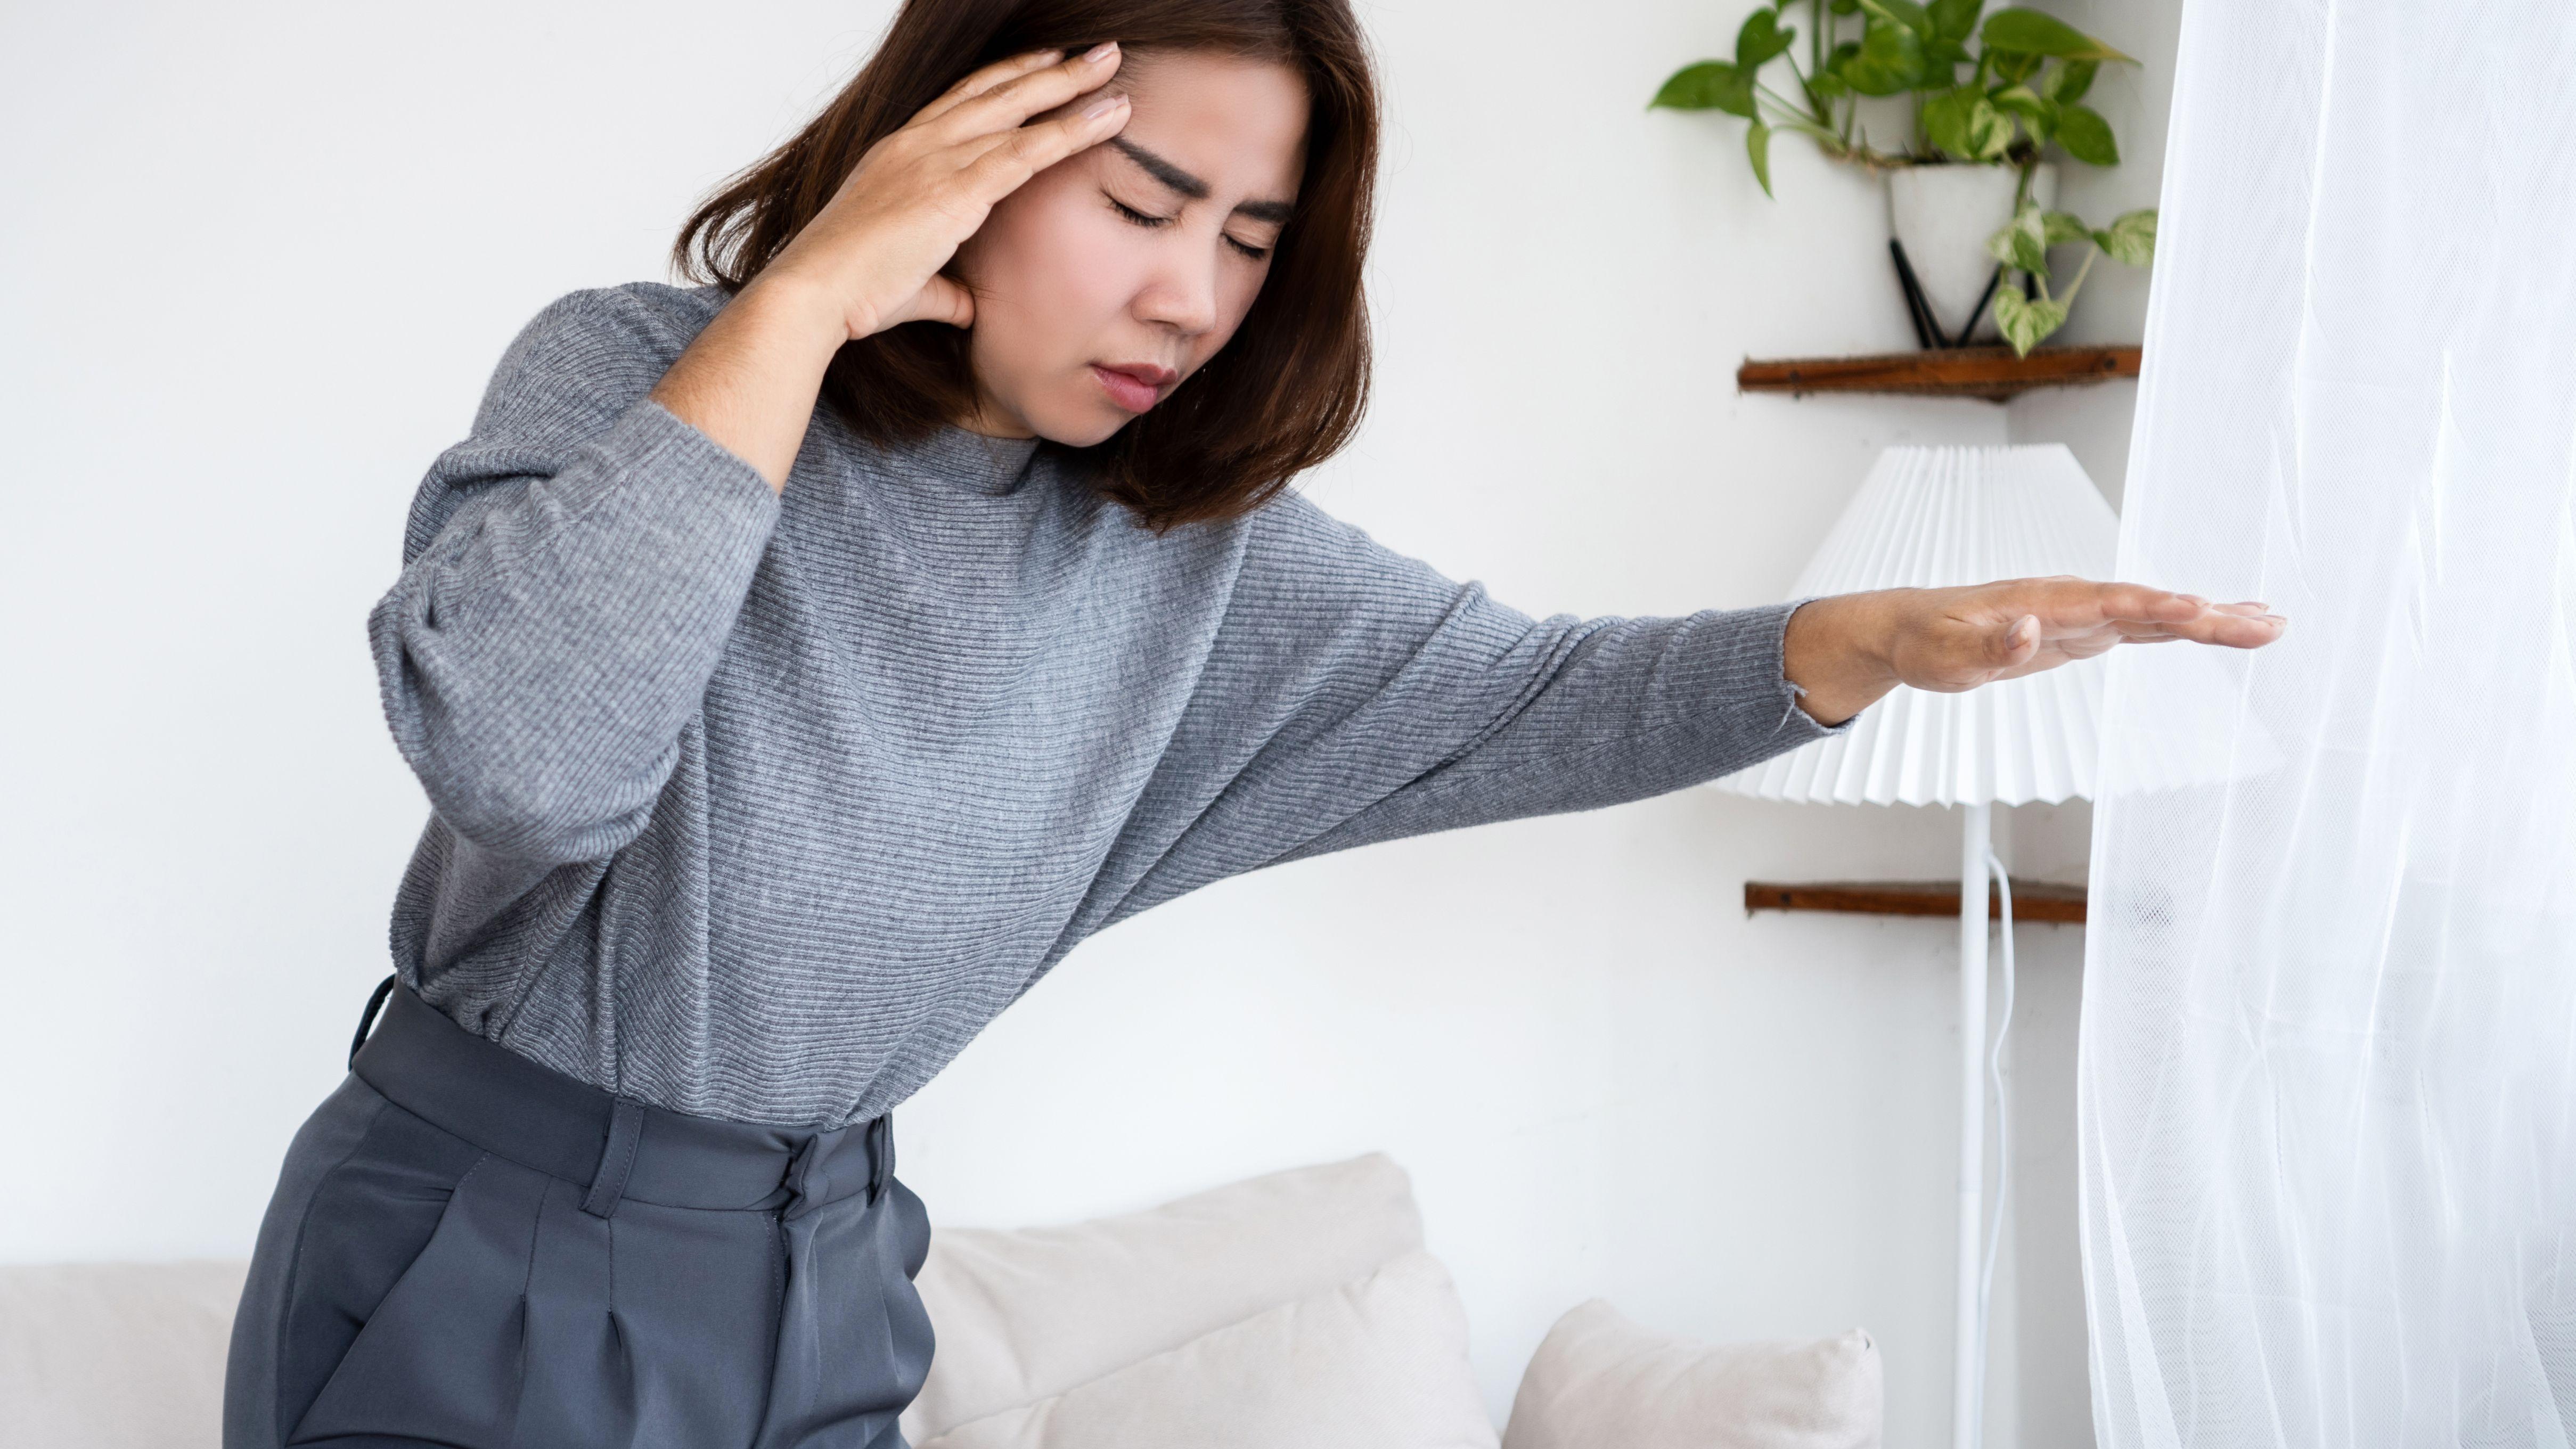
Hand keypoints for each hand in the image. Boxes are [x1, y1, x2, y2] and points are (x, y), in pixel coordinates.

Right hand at [759, 42, 1132, 340]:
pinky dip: (1071, 130)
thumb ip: (946, 289)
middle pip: (994, 92)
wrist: (813, 293)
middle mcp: (916, 145)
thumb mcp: (908, 283)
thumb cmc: (849, 293)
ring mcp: (934, 160)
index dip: (1005, 81)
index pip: (960, 103)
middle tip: (1092, 52)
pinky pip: (1026, 152)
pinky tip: (1107, 116)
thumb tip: (968, 305)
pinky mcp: (954, 189)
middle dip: (1047, 69)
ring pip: (1016, 111)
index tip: (1042, 65)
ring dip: (1070, 87)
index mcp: (898, 156)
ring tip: (1112, 65)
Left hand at [1781, 576, 2287, 726]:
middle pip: (2151, 606)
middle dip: (2209, 616)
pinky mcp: (2083, 632)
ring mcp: (2082, 615)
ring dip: (2211, 620)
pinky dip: (2184, 627)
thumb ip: (1986, 646)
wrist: (1910, 628)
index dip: (2157, 608)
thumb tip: (2024, 631)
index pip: (2112, 603)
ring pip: (2157, 615)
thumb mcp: (1945, 656)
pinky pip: (2144, 627)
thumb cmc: (1925, 643)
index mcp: (2045, 601)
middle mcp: (2072, 601)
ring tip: (2270, 624)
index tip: (2204, 611)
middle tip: (2270, 626)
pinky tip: (2218, 625)